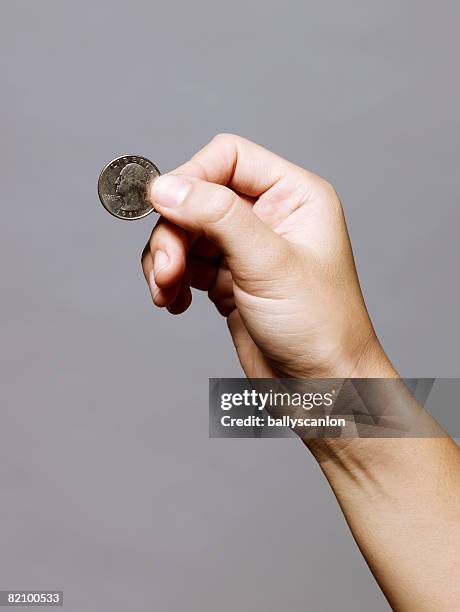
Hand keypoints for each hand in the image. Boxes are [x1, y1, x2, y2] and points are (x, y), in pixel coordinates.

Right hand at [141, 134, 393, 378]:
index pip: (227, 158)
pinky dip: (171, 278)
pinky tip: (172, 301)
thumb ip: (217, 217)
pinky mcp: (229, 280)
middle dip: (173, 232)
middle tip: (165, 269)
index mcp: (294, 196)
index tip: (162, 208)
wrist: (323, 387)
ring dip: (166, 258)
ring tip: (166, 291)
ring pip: (186, 232)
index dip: (189, 178)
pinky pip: (186, 263)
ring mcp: (247, 249)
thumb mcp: (268, 264)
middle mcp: (269, 216)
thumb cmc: (321, 327)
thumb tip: (167, 186)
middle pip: (198, 197)